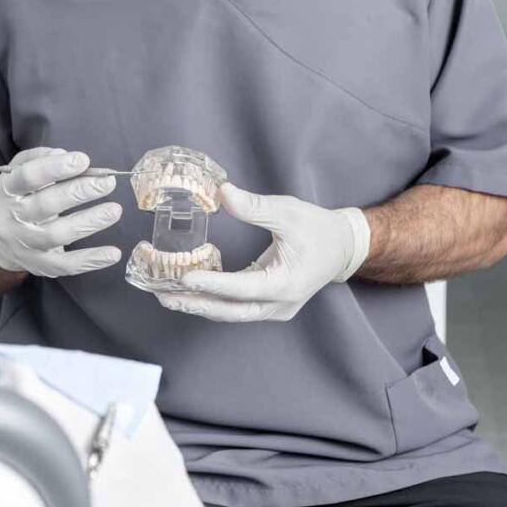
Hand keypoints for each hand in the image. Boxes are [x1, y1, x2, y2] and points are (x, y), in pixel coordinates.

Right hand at [0, 147, 122, 277]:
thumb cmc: (17, 196)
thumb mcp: (18, 171)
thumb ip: (39, 158)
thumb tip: (64, 155)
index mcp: (6, 191)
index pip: (28, 178)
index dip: (54, 168)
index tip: (83, 160)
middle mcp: (12, 219)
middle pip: (45, 205)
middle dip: (79, 192)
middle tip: (107, 182)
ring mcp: (25, 245)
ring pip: (57, 235)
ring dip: (89, 222)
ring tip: (114, 210)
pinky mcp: (39, 265)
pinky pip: (66, 265)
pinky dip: (91, 260)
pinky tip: (114, 253)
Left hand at [153, 183, 369, 321]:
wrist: (342, 247)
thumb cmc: (318, 228)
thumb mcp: (288, 211)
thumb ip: (255, 206)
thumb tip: (222, 192)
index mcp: (286, 284)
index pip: (242, 288)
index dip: (212, 284)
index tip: (185, 278)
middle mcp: (279, 304)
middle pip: (231, 311)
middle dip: (196, 304)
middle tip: (164, 296)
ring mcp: (274, 309)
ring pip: (231, 313)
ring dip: (200, 305)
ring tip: (168, 296)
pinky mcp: (268, 306)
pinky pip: (236, 308)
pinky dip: (213, 301)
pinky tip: (189, 292)